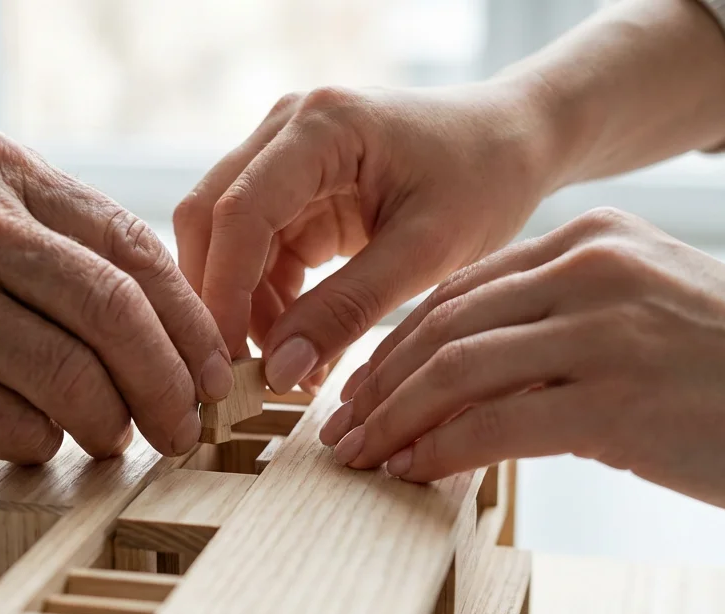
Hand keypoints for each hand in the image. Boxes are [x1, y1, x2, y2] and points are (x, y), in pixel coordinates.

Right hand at [0, 126, 231, 461]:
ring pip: (71, 376)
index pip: (130, 243)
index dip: (188, 319)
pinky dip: (41, 444)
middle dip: (170, 383)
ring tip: (111, 439)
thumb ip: (39, 244)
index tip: (212, 368)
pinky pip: (11, 424)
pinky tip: (35, 443)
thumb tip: (155, 326)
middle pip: (116, 309)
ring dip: (109, 423)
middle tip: (186, 427)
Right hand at [174, 81, 559, 392]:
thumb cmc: (486, 180)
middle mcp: (286, 129)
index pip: (240, 212)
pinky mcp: (292, 189)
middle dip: (219, 301)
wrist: (514, 143)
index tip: (229, 363)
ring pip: (226, 242)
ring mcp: (283, 156)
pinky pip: (256, 252)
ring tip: (291, 371)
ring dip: (245, 309)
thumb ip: (349, 309)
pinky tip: (303, 347)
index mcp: (322, 126)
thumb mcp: (427, 253)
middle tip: (242, 376)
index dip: (223, 291)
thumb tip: (279, 371)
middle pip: (210, 220)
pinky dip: (269, 303)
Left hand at [320, 208, 724, 521]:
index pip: (460, 289)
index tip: (362, 387)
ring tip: (358, 459)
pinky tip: (412, 474)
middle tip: (339, 429)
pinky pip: (494, 424)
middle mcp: (591, 270)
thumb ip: (570, 323)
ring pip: (454, 370)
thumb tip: (482, 382)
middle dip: (377, 382)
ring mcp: (603, 330)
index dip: (397, 343)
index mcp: (594, 242)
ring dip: (393, 420)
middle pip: (443, 324)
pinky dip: (439, 452)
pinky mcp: (617, 398)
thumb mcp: (653, 312)